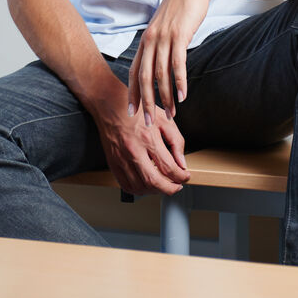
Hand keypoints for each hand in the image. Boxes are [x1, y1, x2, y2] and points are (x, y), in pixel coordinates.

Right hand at [93, 81, 189, 195]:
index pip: (168, 167)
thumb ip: (176, 141)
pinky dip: (139, 190)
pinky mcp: (113, 163)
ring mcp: (122, 159)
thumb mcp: (164, 119)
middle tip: (177, 186)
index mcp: (148, 138)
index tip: (185, 176)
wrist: (111, 106)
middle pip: (154, 182)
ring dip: (155, 191)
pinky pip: (126, 185)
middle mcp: (134, 151)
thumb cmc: (138, 111)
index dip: (181, 176)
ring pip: (140, 187)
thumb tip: (182, 163)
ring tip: (163, 185)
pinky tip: (147, 185)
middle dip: (170, 189)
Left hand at [128, 0, 213, 125]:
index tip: (132, 112)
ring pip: (161, 74)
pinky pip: (178, 64)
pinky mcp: (180, 35)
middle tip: (146, 123)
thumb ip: (161, 42)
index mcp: (146, 39)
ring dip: (166, 97)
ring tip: (170, 115)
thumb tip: (160, 61)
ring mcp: (164, 37)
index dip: (132, 93)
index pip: (134, 71)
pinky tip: (183, 97)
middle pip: (144, 78)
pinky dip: (180, 83)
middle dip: (145, 102)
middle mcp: (151, 39)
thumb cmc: (182, 6)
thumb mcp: (166, 25)